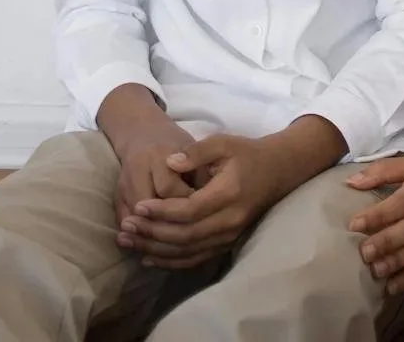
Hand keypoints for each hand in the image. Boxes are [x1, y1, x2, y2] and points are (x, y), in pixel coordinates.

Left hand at [125, 118, 345, 270]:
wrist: (277, 171)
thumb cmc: (246, 153)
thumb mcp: (223, 142)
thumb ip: (196, 151)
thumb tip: (169, 163)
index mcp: (229, 194)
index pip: (189, 210)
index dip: (162, 212)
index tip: (137, 207)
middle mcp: (230, 221)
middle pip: (185, 236)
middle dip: (152, 233)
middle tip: (126, 228)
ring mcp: (229, 236)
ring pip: (187, 252)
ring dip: (156, 249)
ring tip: (130, 242)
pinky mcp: (226, 244)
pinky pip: (195, 259)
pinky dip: (170, 261)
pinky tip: (149, 258)